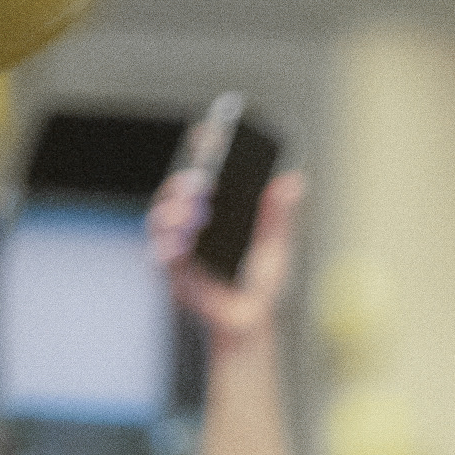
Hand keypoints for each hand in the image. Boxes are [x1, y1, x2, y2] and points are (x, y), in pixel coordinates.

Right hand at [149, 163, 306, 350]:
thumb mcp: (275, 245)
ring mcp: (177, 244)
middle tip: (205, 184)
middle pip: (177, 190)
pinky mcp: (170, 272)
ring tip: (194, 214)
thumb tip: (294, 180)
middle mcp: (191, 221)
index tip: (207, 132)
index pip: (203, 169)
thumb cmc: (260, 283)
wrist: (250, 323)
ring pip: (160, 218)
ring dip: (173, 213)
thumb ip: (279, 215)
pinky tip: (179, 246)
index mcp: (215, 208)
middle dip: (186, 183)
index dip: (202, 148)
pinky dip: (166, 248)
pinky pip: (160, 255)